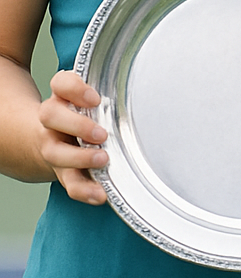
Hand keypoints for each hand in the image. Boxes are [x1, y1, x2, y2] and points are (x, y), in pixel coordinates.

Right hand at [36, 70, 107, 204]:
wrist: (60, 139)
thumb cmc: (88, 114)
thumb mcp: (96, 99)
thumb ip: (114, 91)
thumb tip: (152, 87)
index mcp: (64, 97)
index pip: (61, 83)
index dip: (75, 89)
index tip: (96, 99)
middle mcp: (54, 120)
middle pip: (50, 115)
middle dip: (76, 125)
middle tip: (102, 134)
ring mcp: (54, 145)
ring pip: (54, 151)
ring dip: (79, 157)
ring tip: (103, 160)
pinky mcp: (62, 170)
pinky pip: (68, 182)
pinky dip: (84, 190)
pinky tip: (100, 194)